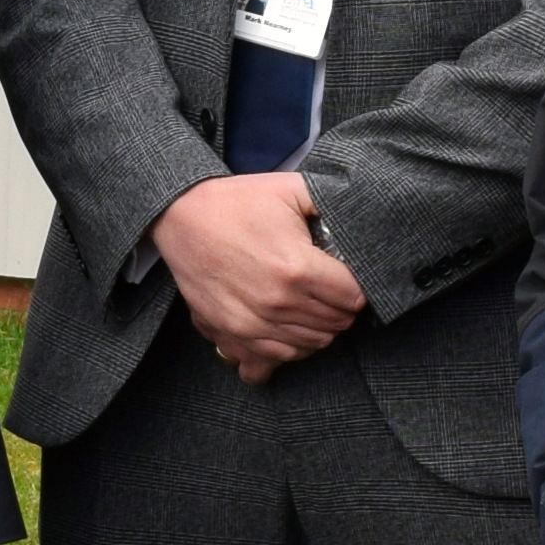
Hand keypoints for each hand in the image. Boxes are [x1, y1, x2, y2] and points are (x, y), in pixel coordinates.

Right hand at [151, 169, 363, 383]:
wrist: (181, 216)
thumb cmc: (237, 201)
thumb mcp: (291, 187)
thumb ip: (333, 202)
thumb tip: (363, 222)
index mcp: (297, 267)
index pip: (354, 298)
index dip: (358, 287)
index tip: (349, 277)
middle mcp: (278, 302)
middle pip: (336, 323)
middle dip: (342, 307)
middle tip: (333, 288)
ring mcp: (253, 322)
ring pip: (312, 343)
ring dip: (320, 327)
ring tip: (313, 304)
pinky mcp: (232, 332)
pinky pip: (278, 357)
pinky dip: (293, 346)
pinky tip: (292, 326)